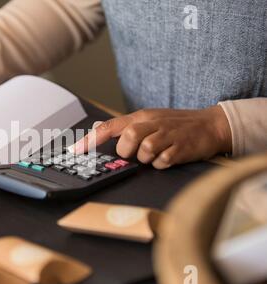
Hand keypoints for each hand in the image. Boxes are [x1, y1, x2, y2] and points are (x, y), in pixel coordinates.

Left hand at [72, 106, 231, 168]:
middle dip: (128, 151)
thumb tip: (100, 128)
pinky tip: (168, 157)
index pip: (111, 126)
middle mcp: (152, 123)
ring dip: (147, 158)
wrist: (210, 125)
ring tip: (156, 154)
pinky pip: (162, 162)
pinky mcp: (181, 148)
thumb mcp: (150, 119)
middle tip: (137, 153)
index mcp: (141, 117)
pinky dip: (162, 164)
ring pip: (145, 150)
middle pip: (128, 138)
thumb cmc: (175, 125)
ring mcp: (167, 135)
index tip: (76, 151)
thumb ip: (126, 126)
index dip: (91, 139)